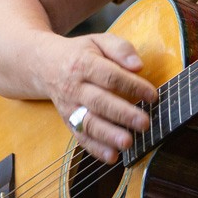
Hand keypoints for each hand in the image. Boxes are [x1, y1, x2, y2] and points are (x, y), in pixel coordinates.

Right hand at [39, 33, 156, 163]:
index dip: (132, 86)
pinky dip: (96, 149)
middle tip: (144, 123)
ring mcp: (69, 107)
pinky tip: (113, 156)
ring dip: (108, 135)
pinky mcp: (68, 122)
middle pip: (99, 102)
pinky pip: (81, 138)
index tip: (152, 95)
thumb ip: (120, 49)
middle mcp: (74, 87)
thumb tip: (138, 65)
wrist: (45, 66)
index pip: (109, 76)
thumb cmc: (81, 53)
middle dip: (122, 114)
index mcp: (83, 64)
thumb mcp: (98, 41)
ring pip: (88, 123)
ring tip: (128, 142)